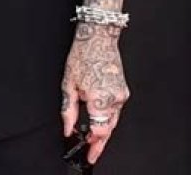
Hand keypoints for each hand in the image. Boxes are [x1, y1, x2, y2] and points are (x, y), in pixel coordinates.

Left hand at [61, 24, 129, 164]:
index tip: (89, 153)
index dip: (94, 145)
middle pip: (108, 129)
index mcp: (100, 100)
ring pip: (113, 120)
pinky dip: (107, 115)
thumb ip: (68, 109)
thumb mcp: (68, 83)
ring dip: (103, 128)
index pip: (100, 132)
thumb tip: (67, 127)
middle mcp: (115, 99)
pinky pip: (116, 109)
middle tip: (90, 149)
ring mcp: (122, 95)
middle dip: (99, 141)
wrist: (98, 38)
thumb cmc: (82, 56)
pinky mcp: (123, 90)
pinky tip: (98, 116)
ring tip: (91, 135)